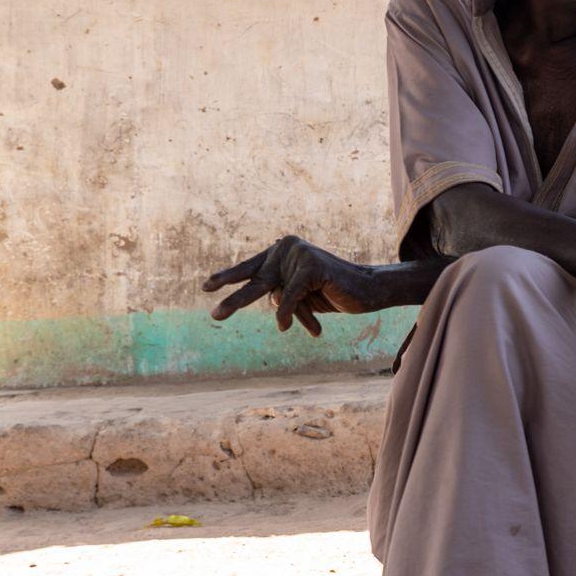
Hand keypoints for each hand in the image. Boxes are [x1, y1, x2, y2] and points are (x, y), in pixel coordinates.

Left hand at [203, 236, 381, 336]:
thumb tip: (271, 299)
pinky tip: (290, 327)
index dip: (229, 277)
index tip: (207, 286)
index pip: (251, 268)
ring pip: (277, 293)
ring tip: (248, 324)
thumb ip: (281, 291)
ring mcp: (300, 254)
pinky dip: (289, 312)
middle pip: (256, 279)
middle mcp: (287, 248)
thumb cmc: (334, 293)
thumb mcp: (301, 295)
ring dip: (283, 315)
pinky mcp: (312, 266)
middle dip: (234, 298)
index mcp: (282, 252)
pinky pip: (290, 295)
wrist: (368, 290)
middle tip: (214, 315)